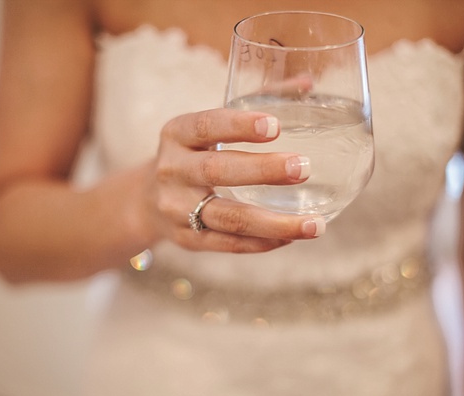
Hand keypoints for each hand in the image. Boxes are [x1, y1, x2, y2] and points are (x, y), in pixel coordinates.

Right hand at [141, 108, 325, 252]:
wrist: (149, 199)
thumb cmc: (195, 152)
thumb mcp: (211, 125)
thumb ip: (257, 101)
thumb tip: (308, 83)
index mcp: (177, 134)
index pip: (205, 125)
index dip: (238, 126)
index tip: (275, 126)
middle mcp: (172, 170)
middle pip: (216, 171)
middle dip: (262, 171)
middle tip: (303, 168)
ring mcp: (176, 208)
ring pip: (227, 217)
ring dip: (273, 222)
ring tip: (314, 225)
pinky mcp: (187, 239)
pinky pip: (227, 244)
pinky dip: (261, 243)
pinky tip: (291, 237)